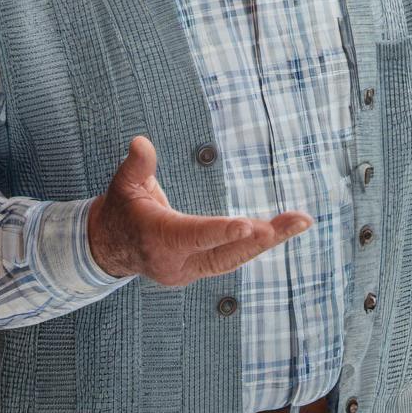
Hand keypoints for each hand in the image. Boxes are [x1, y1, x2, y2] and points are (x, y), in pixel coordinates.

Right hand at [87, 135, 312, 286]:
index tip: (249, 226)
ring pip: (235, 258)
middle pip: (226, 254)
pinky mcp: (200, 269)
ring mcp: (190, 271)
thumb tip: (141, 142)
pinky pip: (233, 257)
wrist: (110, 248)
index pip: (194, 236)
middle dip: (262, 238)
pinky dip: (258, 243)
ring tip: (301, 222)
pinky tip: (283, 229)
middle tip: (297, 221)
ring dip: (270, 240)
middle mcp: (176, 262)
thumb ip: (137, 165)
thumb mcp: (123, 185)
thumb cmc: (120, 209)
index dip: (221, 231)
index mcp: (158, 239)